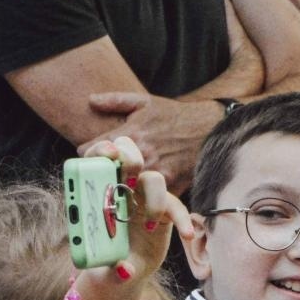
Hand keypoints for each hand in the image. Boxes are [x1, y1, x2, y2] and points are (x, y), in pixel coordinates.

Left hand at [79, 93, 220, 193]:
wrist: (211, 130)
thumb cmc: (175, 116)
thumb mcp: (145, 102)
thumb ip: (115, 100)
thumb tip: (90, 100)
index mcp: (128, 134)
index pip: (90, 151)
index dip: (87, 155)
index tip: (90, 158)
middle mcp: (139, 155)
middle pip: (102, 174)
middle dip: (99, 175)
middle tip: (99, 177)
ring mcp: (154, 173)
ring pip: (122, 190)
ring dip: (118, 190)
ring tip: (117, 188)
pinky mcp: (168, 187)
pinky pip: (147, 199)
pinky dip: (141, 199)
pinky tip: (139, 196)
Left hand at [79, 136, 192, 281]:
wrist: (122, 273)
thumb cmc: (105, 264)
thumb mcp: (104, 271)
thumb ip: (112, 271)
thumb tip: (125, 269)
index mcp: (98, 193)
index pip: (98, 159)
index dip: (102, 151)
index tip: (109, 155)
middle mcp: (121, 189)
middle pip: (129, 156)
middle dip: (130, 158)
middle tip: (131, 177)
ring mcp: (144, 197)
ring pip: (154, 179)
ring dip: (154, 197)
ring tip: (149, 227)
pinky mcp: (163, 210)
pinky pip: (175, 206)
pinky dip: (182, 219)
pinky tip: (187, 235)